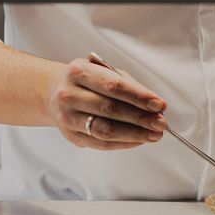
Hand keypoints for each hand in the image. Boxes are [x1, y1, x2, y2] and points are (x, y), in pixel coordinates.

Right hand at [48, 56, 166, 149]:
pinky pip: (101, 143)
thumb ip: (129, 86)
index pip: (114, 86)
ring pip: (105, 130)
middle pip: (110, 109)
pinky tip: (138, 140)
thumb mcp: (104, 72)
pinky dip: (123, 143)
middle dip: (140, 117)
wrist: (54, 93)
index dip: (139, 97)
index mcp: (79, 71)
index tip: (159, 105)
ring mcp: (67, 117)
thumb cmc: (87, 81)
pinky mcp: (71, 136)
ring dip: (134, 134)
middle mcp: (69, 94)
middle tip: (161, 122)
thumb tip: (155, 105)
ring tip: (153, 134)